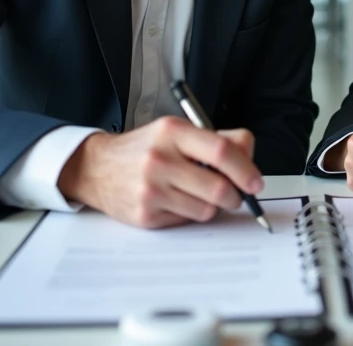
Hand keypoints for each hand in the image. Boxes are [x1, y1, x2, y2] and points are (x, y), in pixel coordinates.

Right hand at [57, 117, 263, 228]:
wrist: (97, 167)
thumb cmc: (145, 148)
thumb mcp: (176, 132)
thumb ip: (216, 140)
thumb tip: (249, 157)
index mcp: (173, 132)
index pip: (221, 152)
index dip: (245, 170)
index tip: (255, 183)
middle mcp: (160, 159)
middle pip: (218, 188)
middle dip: (235, 196)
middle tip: (235, 195)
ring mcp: (151, 189)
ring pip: (206, 210)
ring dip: (212, 206)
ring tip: (198, 194)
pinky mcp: (145, 215)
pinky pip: (186, 221)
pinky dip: (190, 214)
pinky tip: (176, 201)